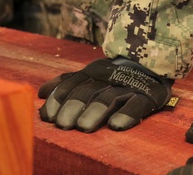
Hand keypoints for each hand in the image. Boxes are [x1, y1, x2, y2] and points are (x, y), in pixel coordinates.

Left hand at [38, 57, 171, 131]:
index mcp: (92, 73)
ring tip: (83, 127)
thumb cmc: (113, 78)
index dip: (59, 99)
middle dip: (73, 107)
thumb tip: (40, 93)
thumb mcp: (90, 77)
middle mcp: (108, 78)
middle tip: (63, 124)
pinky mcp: (148, 96)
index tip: (48, 116)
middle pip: (87, 92)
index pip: (71, 85)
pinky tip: (116, 125)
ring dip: (95, 112)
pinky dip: (127, 114)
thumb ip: (66, 84)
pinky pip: (137, 105)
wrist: (152, 65)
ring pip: (108, 98)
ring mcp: (127, 86)